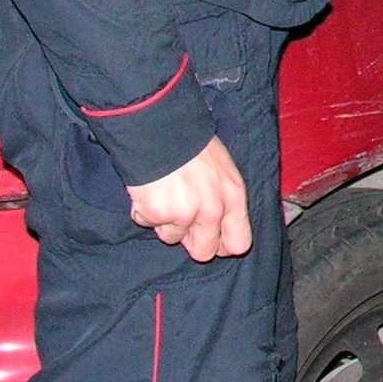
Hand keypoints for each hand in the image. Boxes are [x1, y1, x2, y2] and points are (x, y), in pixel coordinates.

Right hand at [127, 135, 250, 262]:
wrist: (161, 129)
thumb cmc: (192, 144)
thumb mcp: (223, 168)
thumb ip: (224, 199)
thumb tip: (221, 224)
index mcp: (233, 197)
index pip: (239, 243)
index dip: (223, 245)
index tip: (213, 239)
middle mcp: (212, 211)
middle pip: (204, 252)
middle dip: (191, 242)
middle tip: (181, 220)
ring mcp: (183, 215)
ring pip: (171, 237)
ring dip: (165, 221)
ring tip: (165, 192)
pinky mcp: (156, 215)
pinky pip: (146, 223)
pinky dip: (144, 210)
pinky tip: (149, 187)